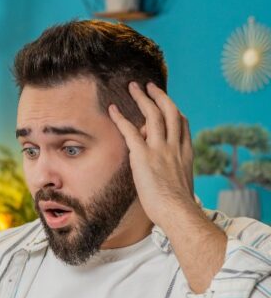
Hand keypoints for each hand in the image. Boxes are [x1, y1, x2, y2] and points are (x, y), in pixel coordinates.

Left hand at [108, 81, 195, 228]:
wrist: (177, 212)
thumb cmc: (178, 209)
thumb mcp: (181, 188)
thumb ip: (174, 179)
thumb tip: (166, 184)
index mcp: (185, 153)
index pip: (183, 124)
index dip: (174, 112)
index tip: (168, 105)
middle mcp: (174, 146)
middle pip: (169, 112)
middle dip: (159, 96)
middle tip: (149, 86)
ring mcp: (160, 149)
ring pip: (152, 114)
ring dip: (142, 98)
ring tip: (133, 87)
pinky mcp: (144, 156)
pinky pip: (130, 131)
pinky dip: (120, 118)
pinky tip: (112, 110)